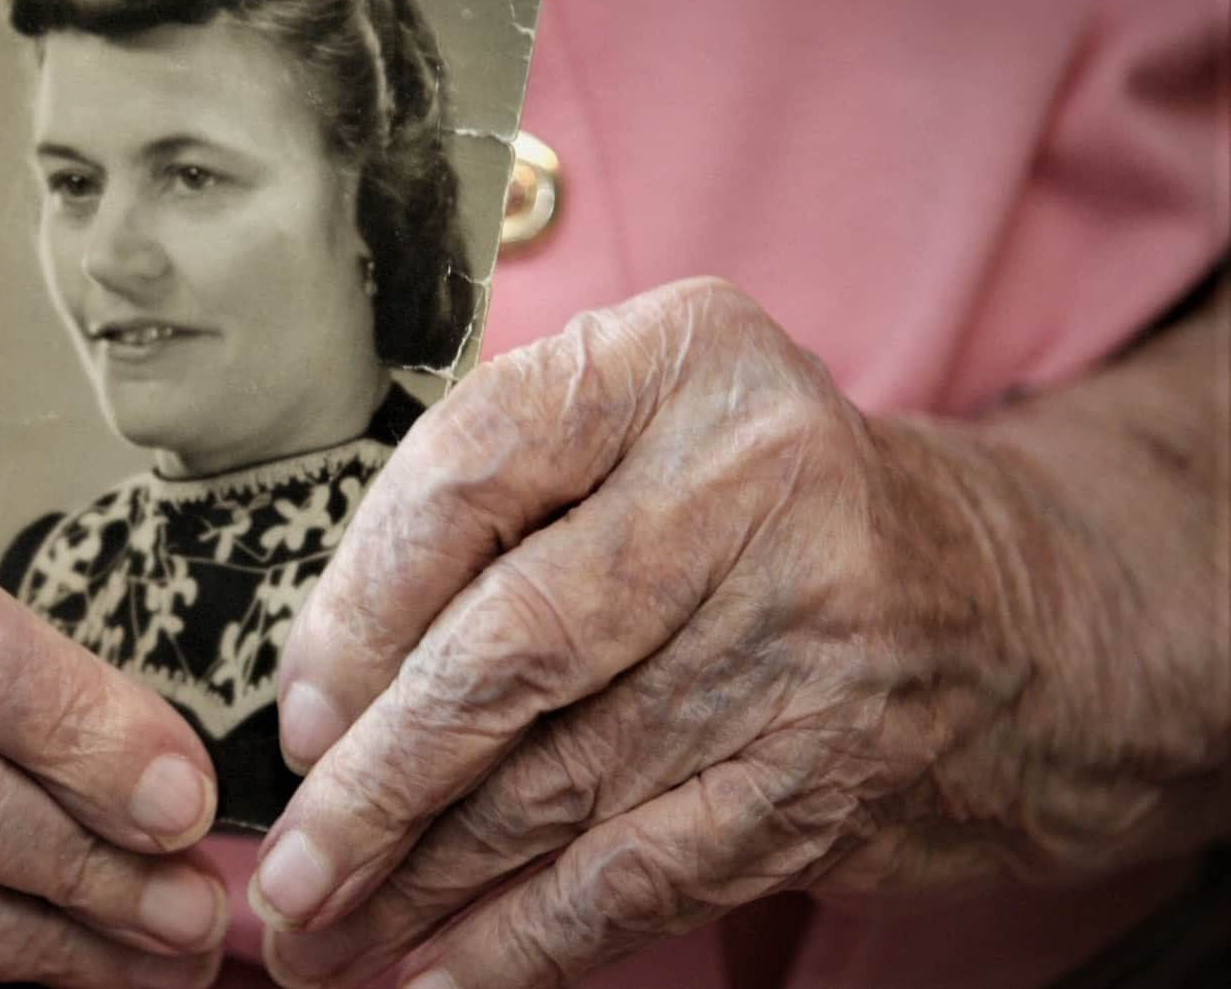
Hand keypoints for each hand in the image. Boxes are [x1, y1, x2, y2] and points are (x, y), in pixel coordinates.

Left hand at [248, 280, 1228, 986]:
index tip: (295, 717)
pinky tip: (439, 976)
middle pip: (508, 649)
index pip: (468, 474)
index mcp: (677, 359)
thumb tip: (318, 694)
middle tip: (285, 870)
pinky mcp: (829, 767)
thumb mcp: (643, 435)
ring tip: (320, 935)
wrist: (999, 609)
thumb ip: (493, 510)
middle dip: (373, 782)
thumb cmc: (752, 516)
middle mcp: (752, 478)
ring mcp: (806, 630)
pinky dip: (524, 943)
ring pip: (559, 780)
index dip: (356, 611)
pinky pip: (639, 874)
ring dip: (420, 879)